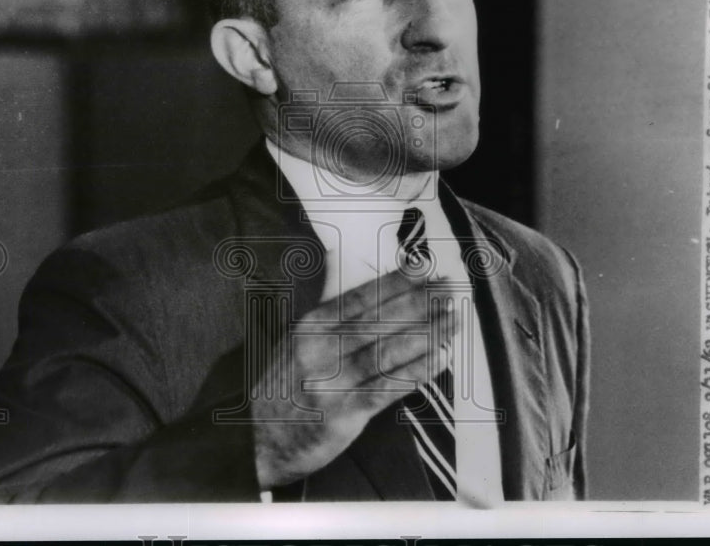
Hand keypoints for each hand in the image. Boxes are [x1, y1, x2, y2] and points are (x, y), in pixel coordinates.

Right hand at [250, 268, 458, 489]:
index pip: (361, 297)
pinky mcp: (344, 413)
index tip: (425, 268)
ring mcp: (332, 382)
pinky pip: (388, 388)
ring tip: (454, 318)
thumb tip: (352, 268)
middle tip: (450, 288)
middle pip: (380, 319)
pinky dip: (417, 372)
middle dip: (421, 301)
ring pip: (389, 351)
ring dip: (428, 332)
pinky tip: (441, 358)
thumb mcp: (294, 341)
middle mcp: (320, 350)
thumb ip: (328, 310)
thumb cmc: (283, 386)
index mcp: (310, 326)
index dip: (396, 281)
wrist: (255, 441)